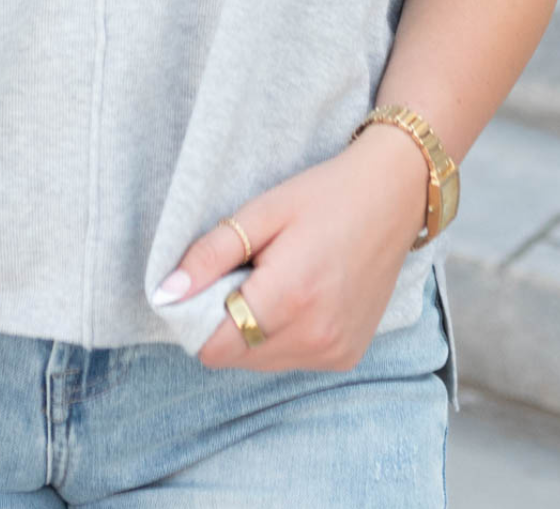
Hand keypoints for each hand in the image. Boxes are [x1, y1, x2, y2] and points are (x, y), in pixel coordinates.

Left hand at [160, 126, 430, 373]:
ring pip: (262, 362)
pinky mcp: (348, 356)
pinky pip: (292, 360)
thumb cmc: (324, 196)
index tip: (203, 284)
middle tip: (243, 272)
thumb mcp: (261, 212)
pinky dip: (281, 335)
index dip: (196, 319)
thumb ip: (211, 254)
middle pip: (235, 357)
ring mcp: (335, 352)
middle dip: (224, 322)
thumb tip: (166, 294)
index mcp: (290, 298)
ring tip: (273, 280)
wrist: (393, 197)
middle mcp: (315, 337)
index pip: (215, 347)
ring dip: (252, 331)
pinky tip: (298, 295)